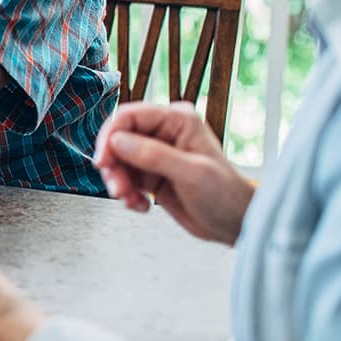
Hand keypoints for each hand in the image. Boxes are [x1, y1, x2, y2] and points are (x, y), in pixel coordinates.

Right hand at [93, 101, 253, 244]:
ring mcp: (156, 154)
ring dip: (119, 182)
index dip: (110, 136)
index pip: (130, 116)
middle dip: (114, 165)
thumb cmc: (226, 194)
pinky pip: (125, 179)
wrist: (236, 224)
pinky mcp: (152, 175)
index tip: (103, 161)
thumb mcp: (191, 173)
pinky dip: (127, 194)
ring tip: (130, 200)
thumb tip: (118, 141)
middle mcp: (164, 133)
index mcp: (177, 121)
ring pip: (118, 161)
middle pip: (118, 139)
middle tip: (118, 188)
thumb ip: (154, 155)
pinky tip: (141, 205)